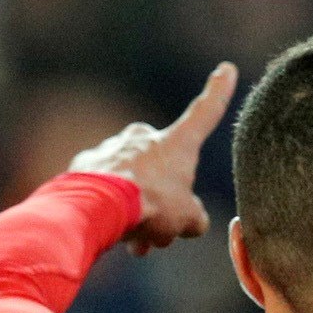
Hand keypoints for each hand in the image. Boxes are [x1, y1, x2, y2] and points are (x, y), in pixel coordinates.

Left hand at [68, 63, 237, 256]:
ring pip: (134, 183)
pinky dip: (112, 209)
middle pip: (163, 170)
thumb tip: (191, 221)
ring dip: (138, 212)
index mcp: (176, 144)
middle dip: (164, 200)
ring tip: (137, 244)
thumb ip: (194, 218)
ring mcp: (112, 148)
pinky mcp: (86, 164)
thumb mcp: (187, 219)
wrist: (96, 205)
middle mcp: (143, 138)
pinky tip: (111, 230)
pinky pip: (106, 188)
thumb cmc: (151, 205)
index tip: (226, 68)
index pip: (205, 113)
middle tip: (161, 232)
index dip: (219, 92)